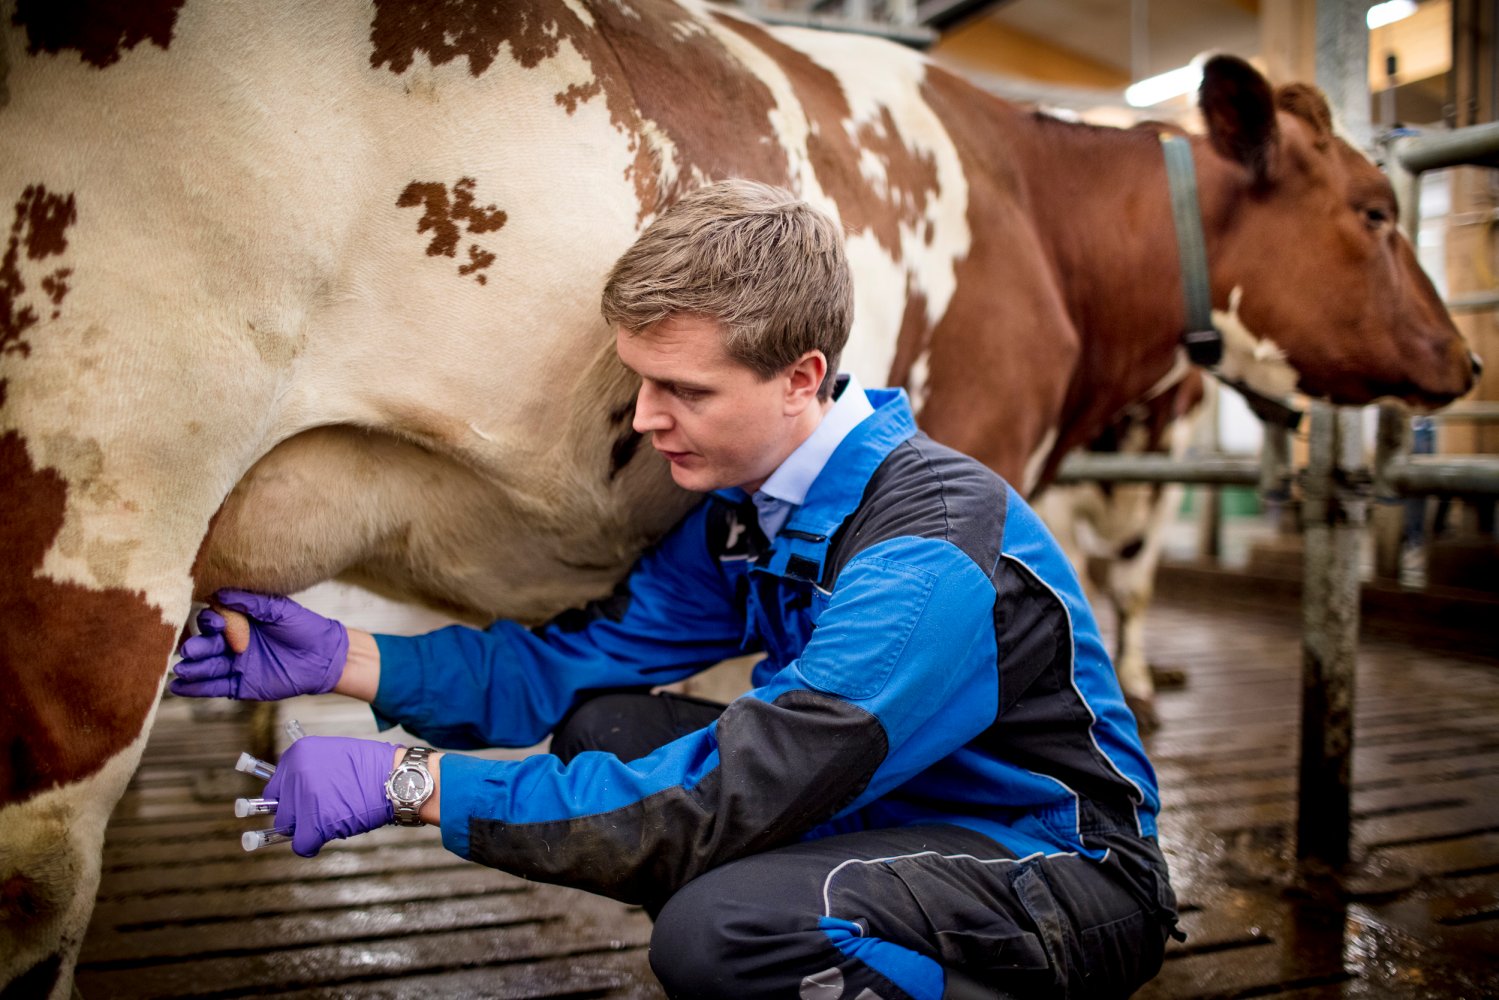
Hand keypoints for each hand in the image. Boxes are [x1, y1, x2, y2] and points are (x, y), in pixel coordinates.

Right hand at [169, 589, 348, 700]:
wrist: (325, 656)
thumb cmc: (303, 627)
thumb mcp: (279, 610)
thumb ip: (251, 603)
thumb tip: (220, 593)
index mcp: (238, 622)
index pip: (213, 621)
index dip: (211, 622)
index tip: (217, 625)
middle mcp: (231, 643)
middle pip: (206, 644)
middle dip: (197, 647)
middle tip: (190, 651)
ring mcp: (234, 665)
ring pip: (207, 667)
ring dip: (193, 668)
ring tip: (181, 670)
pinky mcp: (239, 686)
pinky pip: (215, 687)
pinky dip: (196, 689)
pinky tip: (179, 687)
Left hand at [263, 736, 398, 856]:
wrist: (397, 778)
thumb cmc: (373, 767)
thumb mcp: (335, 754)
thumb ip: (310, 768)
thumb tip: (294, 792)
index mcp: (298, 753)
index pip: (275, 785)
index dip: (290, 797)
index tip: (302, 802)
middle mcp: (295, 773)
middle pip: (279, 807)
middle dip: (296, 813)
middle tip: (320, 812)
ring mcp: (304, 798)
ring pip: (286, 826)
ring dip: (305, 828)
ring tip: (330, 820)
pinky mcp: (315, 823)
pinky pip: (300, 844)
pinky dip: (310, 845)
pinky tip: (324, 838)